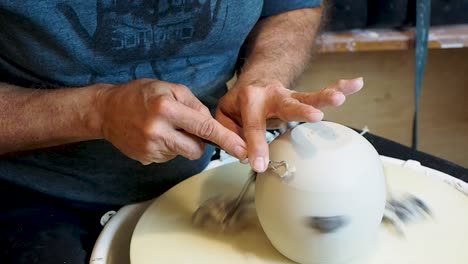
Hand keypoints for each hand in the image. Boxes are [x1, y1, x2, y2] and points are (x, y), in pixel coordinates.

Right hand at [96, 79, 247, 163]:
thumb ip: (194, 105)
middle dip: (199, 142)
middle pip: (197, 150)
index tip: (243, 150)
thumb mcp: (170, 89)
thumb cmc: (140, 95)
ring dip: (181, 143)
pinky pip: (169, 157)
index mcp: (167, 109)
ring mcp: (151, 148)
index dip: (227, 140)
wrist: (106, 111)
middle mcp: (158, 131)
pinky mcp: (146, 159)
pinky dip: (168, 147)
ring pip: (183, 154)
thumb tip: (212, 125)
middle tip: (185, 127)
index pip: (205, 128)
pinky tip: (154, 135)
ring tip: (164, 128)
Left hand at [216, 77, 363, 171]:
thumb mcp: (224, 115)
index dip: (256, 146)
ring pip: (308, 97)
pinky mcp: (301, 99)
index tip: (259, 165)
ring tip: (340, 97)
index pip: (252, 127)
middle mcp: (271, 95)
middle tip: (316, 116)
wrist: (254, 81)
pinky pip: (320, 94)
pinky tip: (357, 83)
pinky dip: (341, 87)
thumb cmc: (239, 104)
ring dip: (324, 98)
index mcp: (248, 100)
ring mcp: (289, 96)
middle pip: (287, 105)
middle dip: (301, 111)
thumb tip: (244, 155)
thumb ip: (229, 134)